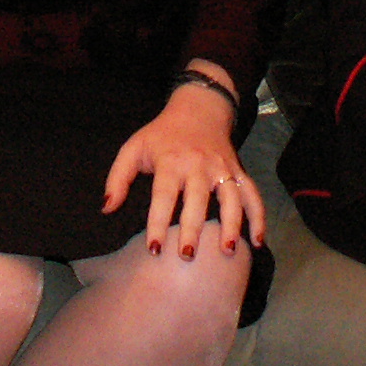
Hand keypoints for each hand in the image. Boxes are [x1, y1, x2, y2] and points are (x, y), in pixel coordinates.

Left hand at [102, 80, 264, 259]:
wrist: (200, 108)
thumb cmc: (162, 134)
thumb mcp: (134, 147)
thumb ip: (117, 178)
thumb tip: (107, 208)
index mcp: (171, 162)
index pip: (164, 196)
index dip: (158, 222)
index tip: (154, 248)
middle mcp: (199, 166)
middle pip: (198, 200)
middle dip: (193, 229)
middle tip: (187, 257)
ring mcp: (222, 168)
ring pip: (231, 198)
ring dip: (231, 224)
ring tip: (227, 251)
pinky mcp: (238, 171)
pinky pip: (252, 194)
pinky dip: (258, 216)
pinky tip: (257, 241)